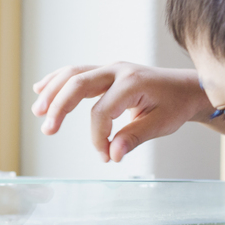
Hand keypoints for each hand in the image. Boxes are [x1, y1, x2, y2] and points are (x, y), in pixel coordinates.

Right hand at [31, 63, 210, 162]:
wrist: (186, 88)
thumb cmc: (175, 105)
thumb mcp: (162, 124)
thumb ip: (135, 137)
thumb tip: (113, 154)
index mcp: (132, 83)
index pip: (102, 111)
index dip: (97, 137)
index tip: (104, 156)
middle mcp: (118, 70)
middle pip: (79, 83)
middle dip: (60, 107)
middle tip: (47, 130)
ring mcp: (110, 69)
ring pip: (73, 74)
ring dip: (52, 91)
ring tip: (37, 111)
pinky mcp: (105, 73)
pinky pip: (76, 72)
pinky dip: (58, 81)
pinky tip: (40, 89)